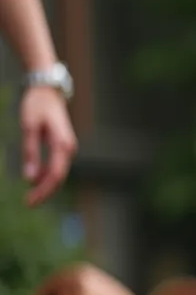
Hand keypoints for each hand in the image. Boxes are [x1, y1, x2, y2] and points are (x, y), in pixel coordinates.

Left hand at [20, 85, 76, 206]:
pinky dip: (46, 176)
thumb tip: (29, 178)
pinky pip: (57, 166)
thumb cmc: (37, 106)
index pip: (54, 175)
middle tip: (28, 203)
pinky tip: (35, 180)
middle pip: (58, 177)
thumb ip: (30, 152)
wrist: (48, 91)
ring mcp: (67, 148)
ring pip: (58, 173)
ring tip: (30, 196)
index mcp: (62, 145)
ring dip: (45, 185)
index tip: (29, 201)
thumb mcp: (29, 128)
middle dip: (44, 192)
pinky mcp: (62, 147)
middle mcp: (68, 149)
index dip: (43, 191)